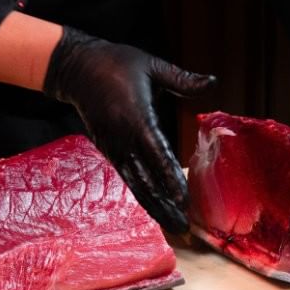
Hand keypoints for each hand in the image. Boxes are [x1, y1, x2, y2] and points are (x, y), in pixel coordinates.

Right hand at [43, 27, 215, 232]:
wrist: (76, 68)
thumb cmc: (117, 63)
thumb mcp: (151, 65)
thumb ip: (183, 79)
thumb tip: (213, 81)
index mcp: (135, 115)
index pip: (156, 152)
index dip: (169, 176)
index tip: (184, 197)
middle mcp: (122, 137)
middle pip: (146, 177)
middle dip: (165, 202)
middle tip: (184, 226)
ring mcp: (113, 146)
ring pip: (135, 182)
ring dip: (155, 204)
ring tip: (174, 224)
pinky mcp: (108, 150)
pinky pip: (127, 176)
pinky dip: (142, 194)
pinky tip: (156, 206)